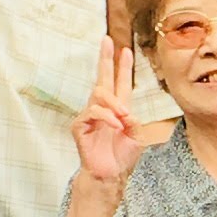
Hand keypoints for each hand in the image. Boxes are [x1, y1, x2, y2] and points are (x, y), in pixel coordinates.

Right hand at [71, 38, 148, 192]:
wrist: (110, 175)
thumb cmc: (122, 157)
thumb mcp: (136, 136)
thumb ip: (133, 120)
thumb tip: (124, 111)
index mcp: (118, 110)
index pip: (120, 83)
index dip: (122, 67)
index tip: (124, 49)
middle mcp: (103, 109)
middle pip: (102, 78)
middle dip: (104, 59)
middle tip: (106, 40)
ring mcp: (89, 116)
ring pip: (100, 94)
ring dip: (115, 104)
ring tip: (124, 118)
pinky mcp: (80, 125)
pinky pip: (93, 112)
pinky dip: (107, 117)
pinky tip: (116, 126)